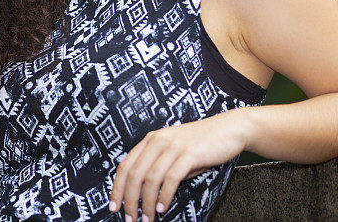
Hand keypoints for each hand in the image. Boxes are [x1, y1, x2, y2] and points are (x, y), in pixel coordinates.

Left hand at [108, 109, 249, 221]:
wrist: (228, 129)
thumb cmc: (200, 145)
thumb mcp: (173, 153)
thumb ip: (158, 167)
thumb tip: (143, 193)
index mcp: (150, 140)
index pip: (125, 166)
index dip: (116, 188)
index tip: (113, 206)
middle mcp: (157, 141)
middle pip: (134, 174)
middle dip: (129, 200)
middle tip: (130, 219)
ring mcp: (173, 146)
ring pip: (151, 178)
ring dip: (147, 203)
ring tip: (147, 219)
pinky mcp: (190, 154)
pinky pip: (171, 178)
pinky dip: (164, 196)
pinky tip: (162, 208)